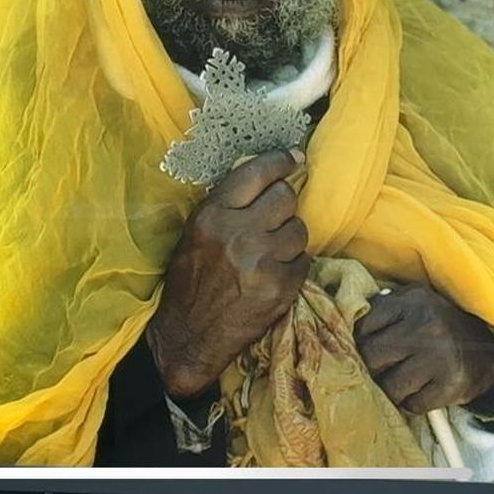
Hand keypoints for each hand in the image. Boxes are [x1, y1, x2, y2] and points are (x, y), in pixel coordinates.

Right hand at [148, 150, 310, 397]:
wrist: (189, 336)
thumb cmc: (190, 282)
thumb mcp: (196, 234)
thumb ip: (227, 205)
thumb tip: (270, 176)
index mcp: (212, 216)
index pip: (256, 173)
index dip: (281, 161)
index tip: (295, 157)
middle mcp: (237, 234)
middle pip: (285, 197)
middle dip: (283, 205)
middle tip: (274, 217)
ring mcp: (261, 262)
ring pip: (299, 229)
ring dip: (290, 237)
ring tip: (271, 251)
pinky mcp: (280, 288)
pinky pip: (303, 261)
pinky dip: (293, 266)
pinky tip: (274, 274)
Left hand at [354, 283, 493, 414]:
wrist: (488, 351)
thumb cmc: (440, 325)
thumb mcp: (417, 302)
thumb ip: (385, 305)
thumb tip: (348, 317)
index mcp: (414, 301)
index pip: (365, 325)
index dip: (361, 341)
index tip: (368, 348)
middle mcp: (426, 326)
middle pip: (372, 357)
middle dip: (372, 368)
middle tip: (380, 370)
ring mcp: (439, 357)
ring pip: (390, 386)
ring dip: (392, 390)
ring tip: (401, 382)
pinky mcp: (451, 385)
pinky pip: (413, 405)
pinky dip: (412, 403)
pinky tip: (420, 392)